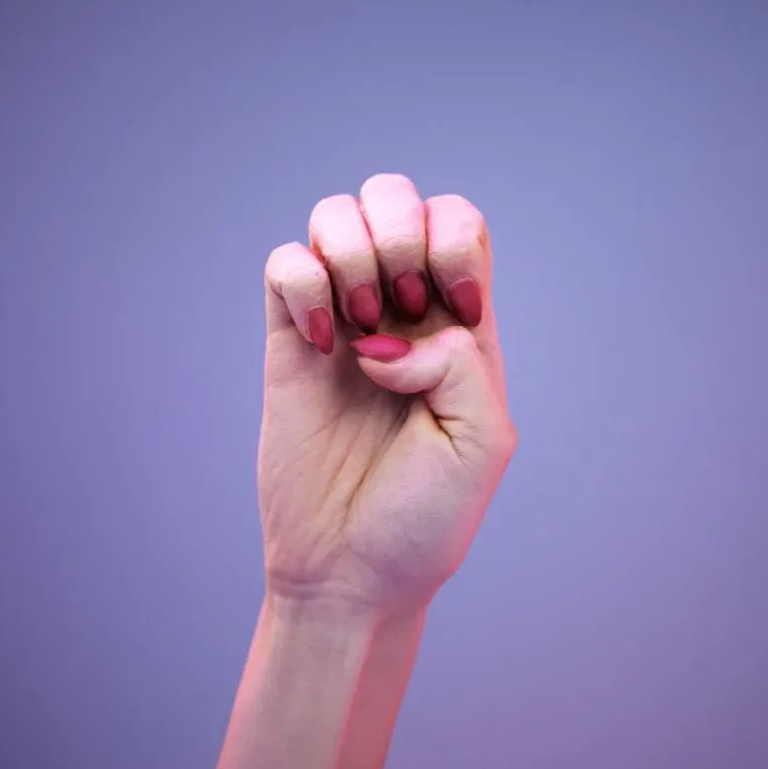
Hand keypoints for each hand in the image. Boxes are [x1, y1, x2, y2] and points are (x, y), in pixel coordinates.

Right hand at [259, 173, 516, 613]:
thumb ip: (459, 364)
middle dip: (400, 233)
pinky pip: (285, 264)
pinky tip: (319, 346)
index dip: (454, 243)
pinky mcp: (289, 342)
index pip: (460, 221)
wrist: (350, 572)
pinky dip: (302, 285)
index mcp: (459, 326)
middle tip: (400, 308)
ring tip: (359, 332)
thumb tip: (386, 336)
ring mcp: (341, 321)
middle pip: (396, 196)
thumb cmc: (424, 517)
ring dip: (353, 254)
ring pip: (336, 215)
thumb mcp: (482, 442)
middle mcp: (401, 311)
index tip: (454, 313)